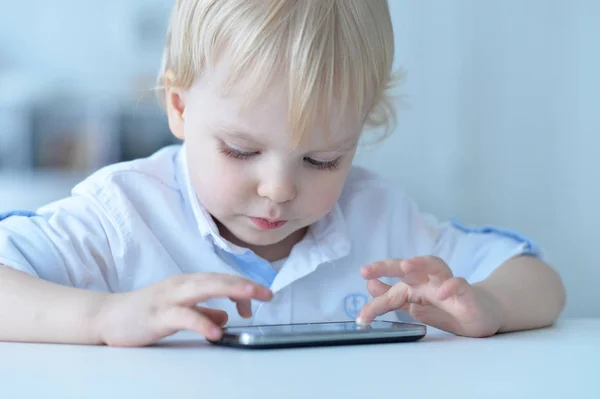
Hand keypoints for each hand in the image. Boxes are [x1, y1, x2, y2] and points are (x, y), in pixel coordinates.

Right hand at [95, 273, 272, 346]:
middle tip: (267, 293)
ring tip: (251, 298)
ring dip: (230, 291)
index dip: (243, 288)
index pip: (222, 280)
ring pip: (204, 289)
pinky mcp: (157, 315)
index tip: (258, 300)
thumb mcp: (179, 310)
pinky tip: (216, 331)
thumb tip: (225, 315)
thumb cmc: (144, 312)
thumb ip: (203, 311)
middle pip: (218, 280)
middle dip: (244, 285)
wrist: (107, 317)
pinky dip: (201, 322)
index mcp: (188, 283)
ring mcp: (169, 298)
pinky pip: (183, 316)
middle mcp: (181, 285)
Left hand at [356, 256, 504, 336]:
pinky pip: (459, 283)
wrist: (481, 314)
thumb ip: (394, 298)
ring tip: (405, 266)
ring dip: (419, 263)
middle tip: (367, 270)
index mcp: (416, 286)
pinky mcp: (467, 293)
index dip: (376, 302)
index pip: (392, 290)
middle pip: (408, 267)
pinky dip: (451, 286)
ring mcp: (448, 284)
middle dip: (387, 266)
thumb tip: (370, 286)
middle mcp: (429, 281)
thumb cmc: (447, 309)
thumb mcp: (416, 306)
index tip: (361, 317)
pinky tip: (443, 293)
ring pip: (434, 266)